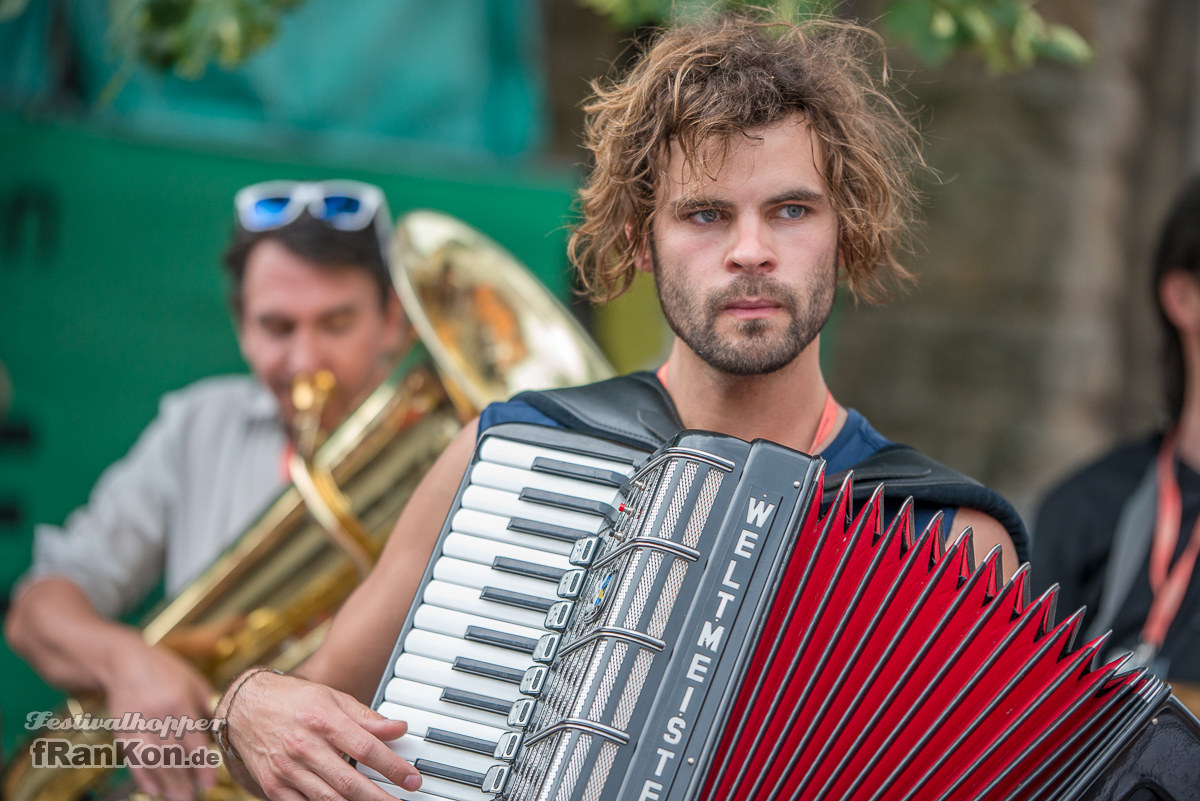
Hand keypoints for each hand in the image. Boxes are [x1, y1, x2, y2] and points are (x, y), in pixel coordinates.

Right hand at [98, 631, 219, 800]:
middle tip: (194, 798)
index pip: (193, 740)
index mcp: (179, 700)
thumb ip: (207, 707)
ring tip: (177, 799)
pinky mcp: (122, 729)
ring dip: (165, 783)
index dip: (201, 764)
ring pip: (153, 760)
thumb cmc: (166, 671)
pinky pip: (133, 758)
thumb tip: (221, 732)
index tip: (210, 784)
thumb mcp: (193, 682)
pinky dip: (143, 776)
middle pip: (173, 754)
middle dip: (184, 779)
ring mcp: (137, 722)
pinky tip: (153, 791)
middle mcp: (158, 713)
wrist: (123, 661)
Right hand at [223, 670, 420, 800]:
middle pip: (349, 781)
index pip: (366, 748)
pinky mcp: (273, 786)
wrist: (245, 707)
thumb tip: (399, 728)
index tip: (411, 779)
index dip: (393, 767)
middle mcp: (305, 746)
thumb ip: (367, 718)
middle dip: (379, 797)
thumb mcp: (333, 698)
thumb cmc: (294, 700)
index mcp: (323, 720)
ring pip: (328, 799)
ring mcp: (287, 769)